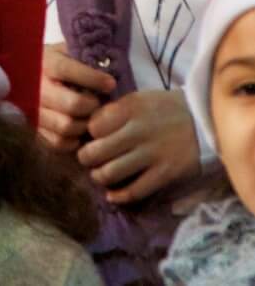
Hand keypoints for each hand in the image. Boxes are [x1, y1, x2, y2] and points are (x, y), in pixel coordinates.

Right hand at [38, 45, 113, 152]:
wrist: (23, 78)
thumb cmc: (56, 64)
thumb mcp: (67, 52)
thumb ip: (84, 57)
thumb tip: (112, 66)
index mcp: (45, 64)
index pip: (66, 70)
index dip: (92, 78)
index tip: (111, 84)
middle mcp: (36, 87)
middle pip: (72, 104)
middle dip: (92, 106)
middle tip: (100, 104)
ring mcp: (33, 111)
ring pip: (67, 126)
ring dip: (85, 125)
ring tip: (90, 118)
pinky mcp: (34, 130)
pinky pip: (58, 142)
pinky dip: (73, 140)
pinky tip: (78, 131)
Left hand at [79, 88, 201, 204]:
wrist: (209, 121)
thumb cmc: (167, 109)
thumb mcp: (138, 99)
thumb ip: (113, 112)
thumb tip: (86, 128)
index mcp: (129, 109)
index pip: (91, 127)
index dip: (87, 135)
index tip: (90, 139)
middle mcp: (137, 132)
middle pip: (94, 153)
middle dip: (86, 158)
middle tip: (89, 159)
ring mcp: (152, 154)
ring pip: (109, 174)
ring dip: (99, 177)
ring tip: (100, 175)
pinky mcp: (166, 173)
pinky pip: (135, 191)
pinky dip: (119, 196)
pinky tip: (113, 195)